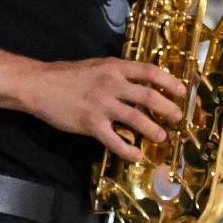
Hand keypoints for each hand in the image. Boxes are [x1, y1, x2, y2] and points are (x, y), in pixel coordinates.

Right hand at [15, 57, 183, 161]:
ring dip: (153, 129)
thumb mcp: (97, 66)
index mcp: (114, 68)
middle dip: (167, 108)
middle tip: (177, 117)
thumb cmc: (68, 75)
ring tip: (162, 137)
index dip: (169, 82)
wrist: (39, 86)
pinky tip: (136, 155)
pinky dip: (128, 150)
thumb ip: (117, 73)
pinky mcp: (91, 124)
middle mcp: (112, 84)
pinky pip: (115, 140)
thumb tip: (140, 82)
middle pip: (148, 96)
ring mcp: (102, 105)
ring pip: (136, 118)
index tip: (182, 91)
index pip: (149, 72)